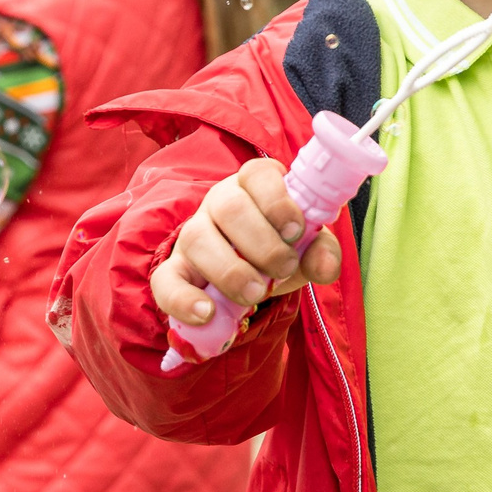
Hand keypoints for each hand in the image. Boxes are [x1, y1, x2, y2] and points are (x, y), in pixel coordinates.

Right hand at [151, 158, 341, 328]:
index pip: (258, 175)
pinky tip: (207, 315)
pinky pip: (165, 280)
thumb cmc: (281, 247)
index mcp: (255, 184)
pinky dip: (183, 300)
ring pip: (197, 239)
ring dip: (231, 271)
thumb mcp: (307, 247)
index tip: (295, 231)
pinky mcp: (174, 268)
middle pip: (229, 208)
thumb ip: (321, 252)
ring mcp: (192, 233)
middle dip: (261, 244)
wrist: (253, 273)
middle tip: (283, 269)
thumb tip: (325, 267)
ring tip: (257, 294)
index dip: (277, 201)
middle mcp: (219, 201)